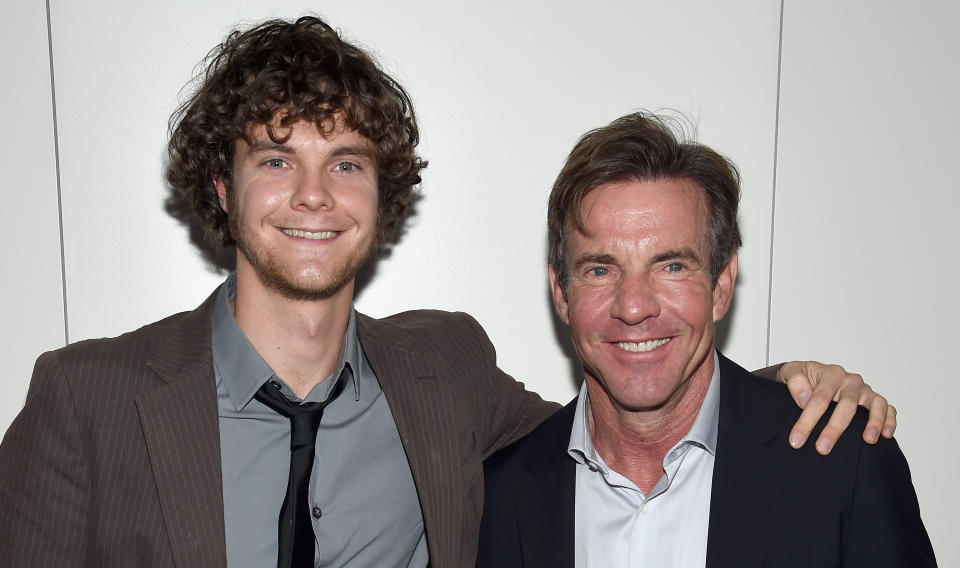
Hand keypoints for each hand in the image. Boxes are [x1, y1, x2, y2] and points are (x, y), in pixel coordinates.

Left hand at [779, 361, 896, 454]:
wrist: (811, 375)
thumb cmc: (802, 377)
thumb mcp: (790, 373)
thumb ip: (795, 382)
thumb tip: (804, 399)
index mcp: (830, 373)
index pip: (820, 398)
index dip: (808, 420)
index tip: (797, 439)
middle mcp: (850, 381)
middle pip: (846, 404)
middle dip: (834, 428)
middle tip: (822, 449)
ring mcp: (864, 390)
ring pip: (874, 404)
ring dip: (873, 422)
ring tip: (868, 440)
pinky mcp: (874, 400)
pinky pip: (887, 408)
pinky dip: (890, 420)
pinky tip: (886, 435)